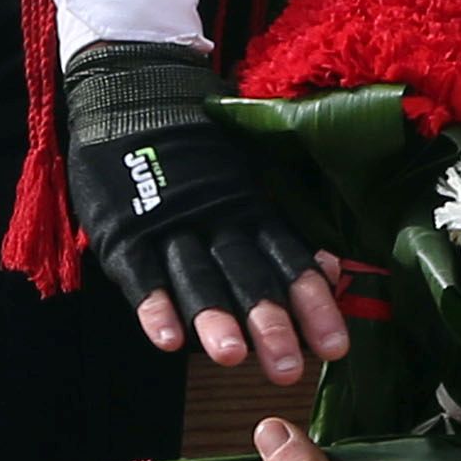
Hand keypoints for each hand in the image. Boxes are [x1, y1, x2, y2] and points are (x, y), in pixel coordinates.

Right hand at [57, 39, 356, 384]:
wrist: (135, 92)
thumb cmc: (199, 147)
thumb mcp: (248, 176)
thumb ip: (282, 226)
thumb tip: (332, 267)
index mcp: (251, 206)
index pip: (288, 259)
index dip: (312, 303)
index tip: (335, 347)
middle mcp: (217, 218)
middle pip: (247, 275)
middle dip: (269, 322)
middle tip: (288, 369)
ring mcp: (169, 224)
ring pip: (197, 275)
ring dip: (215, 317)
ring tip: (232, 357)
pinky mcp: (125, 232)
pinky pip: (141, 273)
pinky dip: (154, 305)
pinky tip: (167, 340)